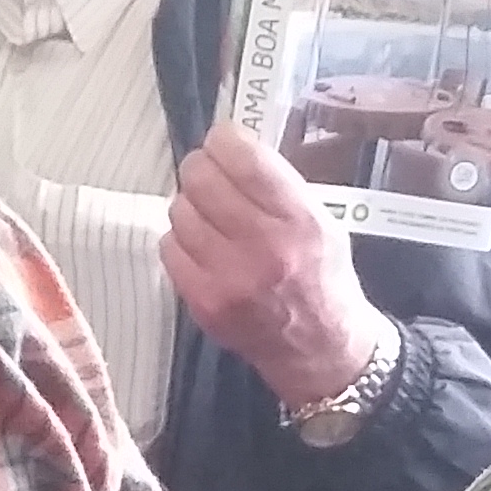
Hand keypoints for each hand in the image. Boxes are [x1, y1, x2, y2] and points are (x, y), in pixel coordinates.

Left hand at [165, 119, 391, 414]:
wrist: (320, 349)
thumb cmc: (322, 277)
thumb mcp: (322, 220)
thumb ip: (278, 182)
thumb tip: (229, 146)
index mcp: (299, 220)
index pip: (242, 157)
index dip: (225, 140)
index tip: (225, 143)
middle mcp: (263, 247)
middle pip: (200, 177)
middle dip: (203, 169)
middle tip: (212, 178)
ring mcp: (228, 278)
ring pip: (179, 210)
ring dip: (192, 207)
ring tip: (213, 221)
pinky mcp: (203, 301)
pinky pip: (169, 247)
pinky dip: (182, 242)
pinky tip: (204, 249)